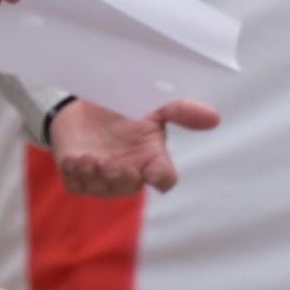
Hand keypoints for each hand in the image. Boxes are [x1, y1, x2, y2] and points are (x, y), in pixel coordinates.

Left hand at [48, 98, 220, 195]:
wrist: (84, 102)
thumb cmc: (125, 107)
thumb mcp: (153, 104)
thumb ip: (181, 110)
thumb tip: (214, 118)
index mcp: (151, 158)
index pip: (164, 178)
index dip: (161, 179)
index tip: (154, 173)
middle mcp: (128, 172)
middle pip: (130, 187)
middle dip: (122, 178)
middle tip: (115, 165)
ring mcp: (102, 177)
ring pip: (101, 187)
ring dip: (96, 175)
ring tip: (89, 158)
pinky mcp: (77, 176)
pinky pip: (77, 184)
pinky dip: (77, 174)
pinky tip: (75, 159)